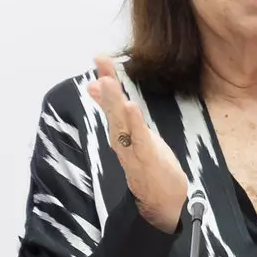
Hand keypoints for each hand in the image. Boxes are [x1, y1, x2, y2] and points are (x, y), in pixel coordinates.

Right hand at [84, 55, 186, 233]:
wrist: (161, 199)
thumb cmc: (147, 163)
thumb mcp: (131, 132)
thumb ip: (115, 111)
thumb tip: (95, 85)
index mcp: (121, 129)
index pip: (113, 100)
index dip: (107, 77)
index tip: (100, 57)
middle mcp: (122, 138)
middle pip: (113, 110)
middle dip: (106, 89)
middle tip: (100, 67)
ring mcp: (133, 149)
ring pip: (121, 124)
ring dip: (114, 103)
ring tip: (108, 83)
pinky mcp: (147, 160)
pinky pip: (139, 140)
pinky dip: (134, 124)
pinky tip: (131, 108)